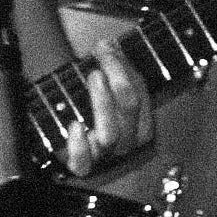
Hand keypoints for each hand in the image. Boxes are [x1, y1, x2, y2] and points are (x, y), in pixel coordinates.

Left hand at [59, 36, 155, 176]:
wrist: (88, 171)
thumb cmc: (100, 126)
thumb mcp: (112, 97)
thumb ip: (114, 72)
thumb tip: (107, 44)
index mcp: (141, 123)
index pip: (139, 91)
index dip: (122, 65)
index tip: (106, 45)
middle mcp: (128, 141)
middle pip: (129, 106)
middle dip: (117, 75)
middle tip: (102, 56)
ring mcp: (107, 156)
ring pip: (110, 132)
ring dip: (103, 102)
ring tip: (94, 77)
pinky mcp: (84, 168)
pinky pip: (84, 160)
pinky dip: (79, 144)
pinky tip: (75, 125)